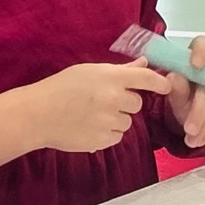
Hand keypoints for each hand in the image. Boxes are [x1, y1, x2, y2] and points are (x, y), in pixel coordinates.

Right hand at [18, 61, 172, 153]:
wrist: (38, 114)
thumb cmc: (61, 88)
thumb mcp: (89, 71)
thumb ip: (120, 70)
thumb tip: (144, 63)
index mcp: (110, 77)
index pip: (146, 79)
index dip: (160, 83)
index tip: (166, 86)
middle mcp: (113, 99)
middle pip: (137, 104)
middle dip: (126, 103)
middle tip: (104, 100)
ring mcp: (108, 121)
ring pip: (126, 122)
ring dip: (116, 119)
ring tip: (91, 114)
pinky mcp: (102, 140)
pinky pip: (116, 137)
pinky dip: (107, 133)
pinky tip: (88, 126)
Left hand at [162, 36, 204, 147]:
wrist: (200, 119)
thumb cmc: (185, 101)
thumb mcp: (176, 98)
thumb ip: (176, 89)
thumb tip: (173, 78)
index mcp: (196, 56)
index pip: (202, 44)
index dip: (200, 52)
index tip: (194, 65)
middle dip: (200, 109)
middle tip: (189, 129)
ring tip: (192, 139)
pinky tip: (204, 136)